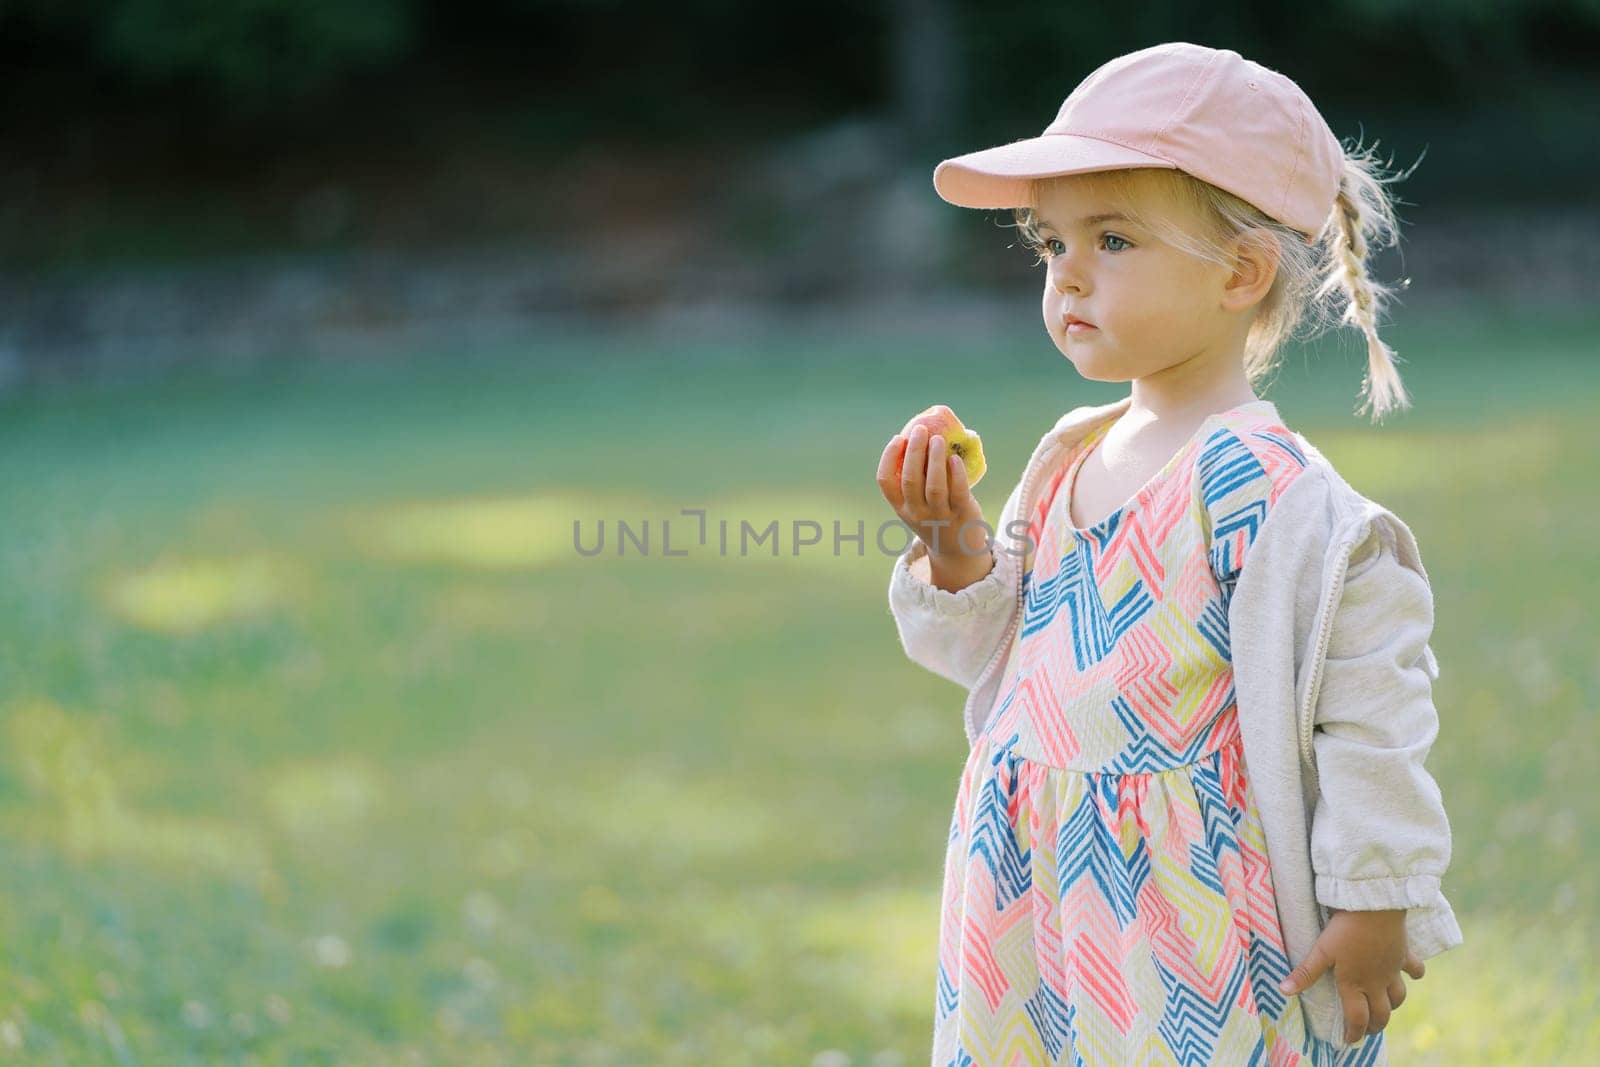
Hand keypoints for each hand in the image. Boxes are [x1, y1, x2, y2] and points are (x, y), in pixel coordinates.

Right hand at [876, 423, 989, 560]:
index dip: (889, 457)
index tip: (898, 438)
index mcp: (901, 507)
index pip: (885, 482)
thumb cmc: (934, 516)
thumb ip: (916, 479)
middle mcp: (916, 512)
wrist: (957, 549)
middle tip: (920, 430)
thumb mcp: (916, 504)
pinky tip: (955, 458)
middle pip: (910, 479)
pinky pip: (958, 491)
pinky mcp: (961, 514)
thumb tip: (922, 437)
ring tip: (938, 439)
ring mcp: (939, 515)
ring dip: (935, 459)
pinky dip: (956, 473)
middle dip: (914, 451)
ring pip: (934, 485)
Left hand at [1277, 907, 1425, 1044]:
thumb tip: (1283, 991)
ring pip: (1399, 997)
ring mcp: (1393, 969)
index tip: (1348, 1041)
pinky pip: (1415, 969)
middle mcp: (1377, 982)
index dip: (1353, 1033)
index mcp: (1354, 983)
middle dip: (1374, 1026)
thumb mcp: (1322, 951)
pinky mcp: (1404, 954)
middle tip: (1367, 1030)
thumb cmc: (1345, 930)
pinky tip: (1413, 976)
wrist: (1375, 907)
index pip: (1356, 1018)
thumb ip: (1305, 973)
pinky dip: (1415, 974)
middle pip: (1381, 1014)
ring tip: (1384, 1008)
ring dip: (1392, 1005)